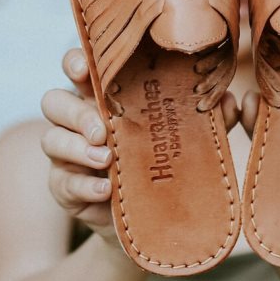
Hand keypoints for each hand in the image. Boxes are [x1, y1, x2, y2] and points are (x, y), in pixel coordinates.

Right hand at [41, 50, 243, 245]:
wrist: (152, 218)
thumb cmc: (167, 161)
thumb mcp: (187, 138)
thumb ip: (207, 119)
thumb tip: (229, 100)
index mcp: (104, 96)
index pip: (79, 68)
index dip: (75, 62)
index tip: (86, 67)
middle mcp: (78, 119)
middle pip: (53, 100)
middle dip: (75, 112)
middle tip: (103, 129)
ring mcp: (67, 154)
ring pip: (50, 138)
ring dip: (77, 148)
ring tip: (107, 159)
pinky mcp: (65, 187)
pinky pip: (62, 182)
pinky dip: (84, 185)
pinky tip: (106, 190)